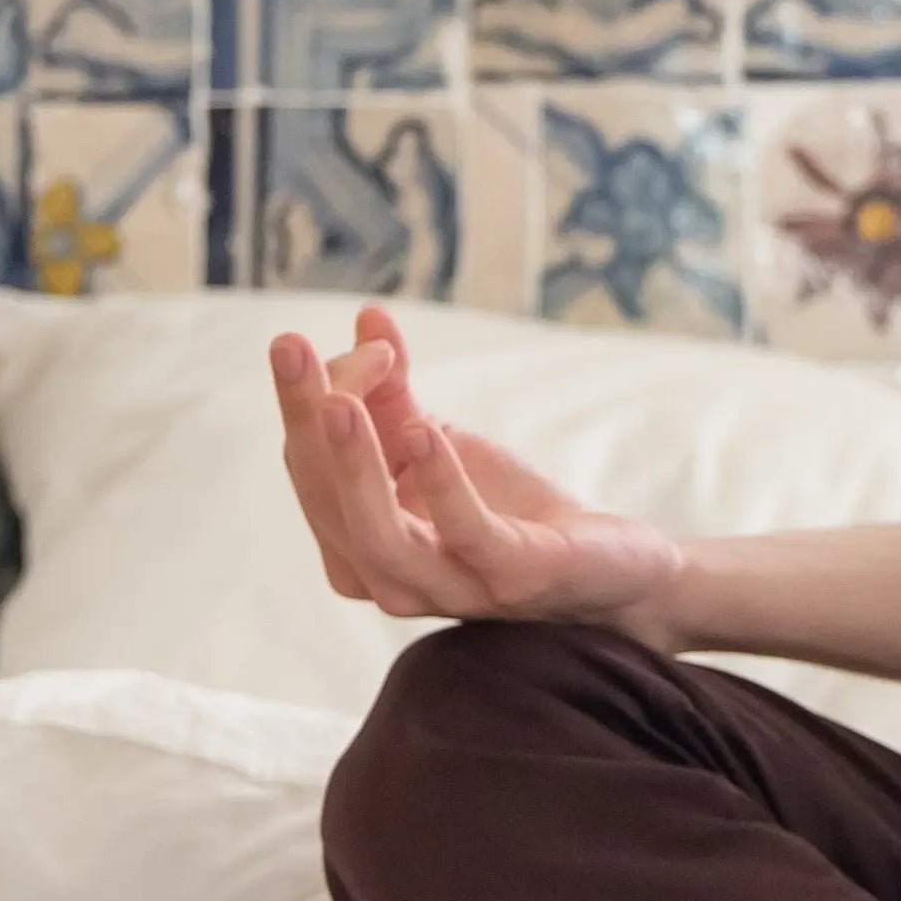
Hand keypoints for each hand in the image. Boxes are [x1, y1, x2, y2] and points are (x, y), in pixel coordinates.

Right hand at [267, 306, 689, 630]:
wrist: (611, 567)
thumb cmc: (511, 510)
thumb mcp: (440, 442)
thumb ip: (394, 389)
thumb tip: (367, 313)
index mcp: (359, 546)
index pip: (306, 471)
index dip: (304, 401)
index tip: (312, 339)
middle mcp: (391, 578)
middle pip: (326, 501)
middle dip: (305, 421)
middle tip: (288, 346)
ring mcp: (449, 588)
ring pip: (378, 538)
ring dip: (354, 465)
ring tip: (340, 401)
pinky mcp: (512, 578)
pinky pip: (466, 534)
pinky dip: (440, 483)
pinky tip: (424, 431)